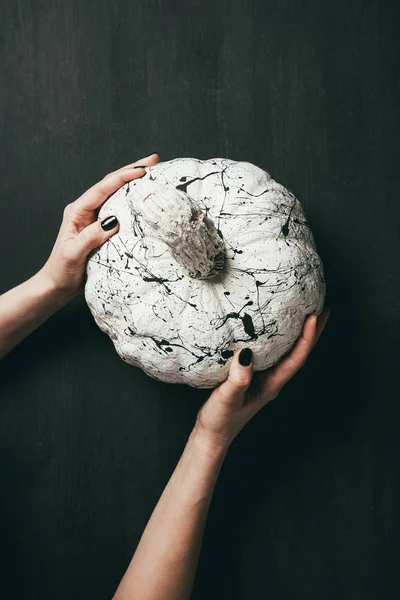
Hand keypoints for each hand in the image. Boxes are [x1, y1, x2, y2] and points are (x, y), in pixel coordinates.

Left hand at [39, 153, 159, 300]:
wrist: (56, 286)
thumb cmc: (61, 271)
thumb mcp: (74, 253)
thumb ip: (92, 236)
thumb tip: (114, 220)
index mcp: (77, 211)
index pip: (103, 188)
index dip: (124, 176)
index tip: (143, 170)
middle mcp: (86, 211)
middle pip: (111, 184)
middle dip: (132, 170)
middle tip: (154, 160)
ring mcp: (94, 219)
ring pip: (116, 194)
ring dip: (133, 182)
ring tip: (152, 172)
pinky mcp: (101, 229)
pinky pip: (119, 209)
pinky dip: (132, 200)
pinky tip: (143, 198)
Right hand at [195, 309, 330, 451]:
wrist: (211, 436)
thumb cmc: (220, 421)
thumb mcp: (227, 399)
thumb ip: (237, 380)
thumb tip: (246, 355)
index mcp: (272, 385)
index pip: (296, 358)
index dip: (307, 338)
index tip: (314, 317)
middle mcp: (273, 381)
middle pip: (299, 353)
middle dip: (313, 333)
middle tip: (323, 309)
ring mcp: (264, 379)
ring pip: (288, 353)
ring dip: (300, 334)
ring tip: (306, 314)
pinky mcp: (253, 377)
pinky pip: (273, 354)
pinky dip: (280, 339)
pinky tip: (274, 329)